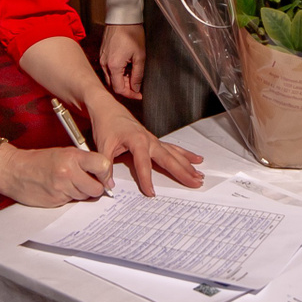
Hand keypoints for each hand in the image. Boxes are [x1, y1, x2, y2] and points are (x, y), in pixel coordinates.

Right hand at [0, 143, 112, 207]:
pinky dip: (69, 197)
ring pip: (85, 196)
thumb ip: (83, 162)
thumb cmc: (39, 160)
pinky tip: (59, 189)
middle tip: (88, 182)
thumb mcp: (63, 153)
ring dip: (81, 192)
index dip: (106, 173)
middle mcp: (68, 172)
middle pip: (97, 188)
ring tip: (69, 183)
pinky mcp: (56, 200)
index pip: (103, 165)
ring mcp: (62, 188)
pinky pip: (72, 202)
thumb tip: (103, 176)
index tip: (104, 176)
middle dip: (95, 187)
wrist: (14, 170)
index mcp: (72, 156)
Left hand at [88, 94, 203, 195]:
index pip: (143, 164)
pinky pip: (173, 149)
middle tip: (195, 183)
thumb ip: (105, 167)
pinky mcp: (154, 141)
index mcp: (136, 140)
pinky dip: (185, 155)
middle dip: (182, 172)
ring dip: (188, 165)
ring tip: (199, 175)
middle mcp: (149, 139)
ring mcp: (154, 140)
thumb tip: (108, 185)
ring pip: (174, 154)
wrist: (107, 109)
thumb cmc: (106, 125)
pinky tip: (196, 160)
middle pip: (168, 158)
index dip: (146, 179)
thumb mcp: (102, 146)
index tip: (150, 192)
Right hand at [100, 24, 145, 98]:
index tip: (139, 95)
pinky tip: (127, 67)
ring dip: (122, 80)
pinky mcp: (103, 54)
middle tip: (138, 85)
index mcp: (113, 66)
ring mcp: (103, 59)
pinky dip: (118, 72)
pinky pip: (109, 69)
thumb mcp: (140, 56)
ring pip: (111, 77)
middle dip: (126, 88)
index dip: (130, 94)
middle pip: (113, 85)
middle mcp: (105, 64)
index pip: (119, 89)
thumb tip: (135, 88)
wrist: (123, 18)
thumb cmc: (132, 33)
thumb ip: (138, 75)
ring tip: (134, 74)